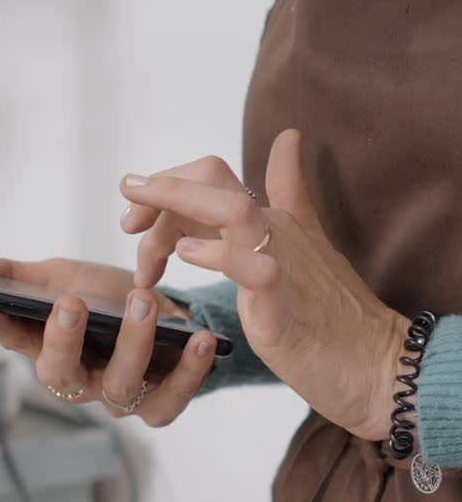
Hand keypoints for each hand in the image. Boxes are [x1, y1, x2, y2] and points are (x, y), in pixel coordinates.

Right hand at [0, 256, 215, 425]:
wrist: (172, 316)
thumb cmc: (109, 299)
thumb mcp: (61, 277)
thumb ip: (13, 276)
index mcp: (50, 349)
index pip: (16, 341)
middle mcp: (81, 379)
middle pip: (62, 374)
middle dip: (63, 340)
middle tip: (70, 303)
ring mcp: (120, 395)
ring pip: (120, 385)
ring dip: (132, 343)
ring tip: (142, 301)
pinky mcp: (160, 403)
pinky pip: (172, 398)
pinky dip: (189, 371)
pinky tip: (200, 340)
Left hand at [120, 129, 410, 442]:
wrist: (374, 365)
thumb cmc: (333, 315)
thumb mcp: (302, 249)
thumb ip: (291, 193)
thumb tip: (290, 137)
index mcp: (271, 221)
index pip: (213, 174)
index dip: (167, 182)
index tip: (133, 209)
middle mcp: (276, 232)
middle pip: (214, 178)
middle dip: (160, 189)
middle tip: (127, 221)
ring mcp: (283, 265)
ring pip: (232, 210)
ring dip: (178, 207)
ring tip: (138, 227)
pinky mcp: (285, 306)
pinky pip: (254, 269)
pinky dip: (219, 255)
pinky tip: (186, 256)